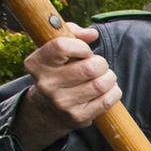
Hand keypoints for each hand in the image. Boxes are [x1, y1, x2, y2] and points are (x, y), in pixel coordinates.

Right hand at [14, 23, 121, 150]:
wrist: (46, 109)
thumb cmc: (58, 70)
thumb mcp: (56, 49)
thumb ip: (73, 33)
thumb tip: (93, 34)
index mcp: (37, 64)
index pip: (62, 46)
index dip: (82, 47)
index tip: (85, 51)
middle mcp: (46, 84)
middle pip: (90, 68)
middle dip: (101, 63)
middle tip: (98, 65)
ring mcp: (62, 103)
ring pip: (100, 84)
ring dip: (109, 77)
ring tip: (104, 76)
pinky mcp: (77, 117)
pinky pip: (107, 101)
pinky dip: (114, 92)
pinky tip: (108, 89)